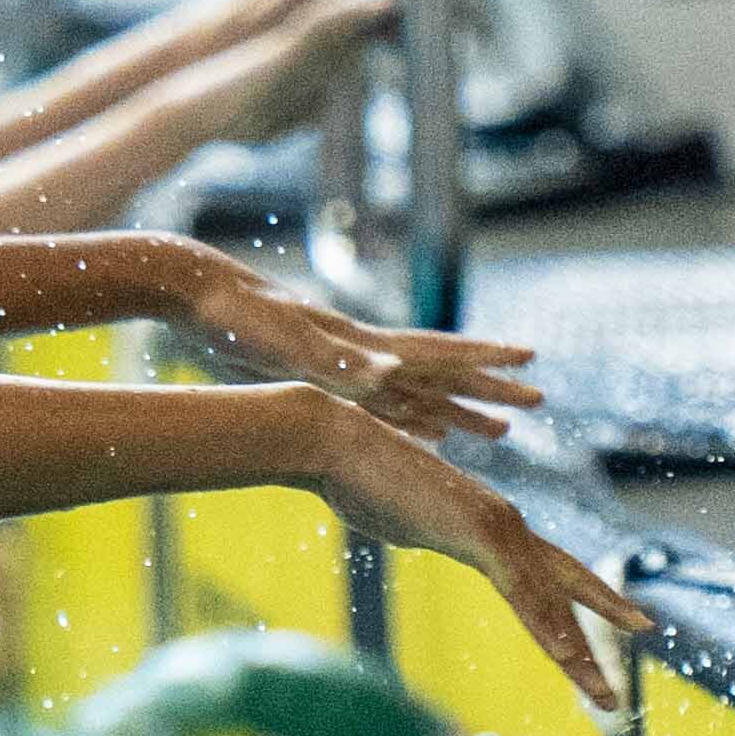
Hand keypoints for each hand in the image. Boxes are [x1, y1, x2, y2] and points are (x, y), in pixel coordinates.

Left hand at [188, 247, 541, 443]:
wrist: (197, 297)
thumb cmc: (238, 320)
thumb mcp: (287, 345)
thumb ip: (340, 363)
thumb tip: (392, 376)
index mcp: (361, 347)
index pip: (438, 354)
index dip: (484, 360)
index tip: (532, 361)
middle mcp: (363, 358)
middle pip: (441, 377)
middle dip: (489, 391)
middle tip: (537, 403)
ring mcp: (344, 372)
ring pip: (416, 400)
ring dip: (457, 416)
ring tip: (496, 434)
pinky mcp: (319, 386)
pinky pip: (381, 414)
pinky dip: (410, 426)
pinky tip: (425, 438)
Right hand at [307, 396, 644, 707]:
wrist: (338, 443)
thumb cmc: (359, 477)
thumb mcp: (401, 516)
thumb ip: (419, 526)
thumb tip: (409, 525)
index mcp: (491, 524)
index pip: (549, 570)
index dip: (586, 596)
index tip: (617, 618)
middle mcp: (505, 524)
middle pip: (565, 585)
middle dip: (606, 618)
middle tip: (645, 643)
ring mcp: (496, 527)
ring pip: (549, 601)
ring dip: (577, 654)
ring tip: (605, 694)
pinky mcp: (478, 533)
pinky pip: (522, 591)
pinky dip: (547, 626)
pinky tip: (569, 655)